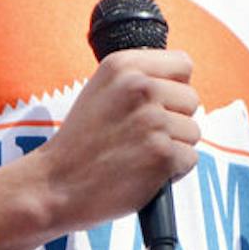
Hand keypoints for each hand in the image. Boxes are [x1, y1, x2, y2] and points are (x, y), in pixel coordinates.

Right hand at [34, 49, 200, 231]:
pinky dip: (172, 171)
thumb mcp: (101, 90)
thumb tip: (182, 82)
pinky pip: (190, 158)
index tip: (157, 105)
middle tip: (141, 136)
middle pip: (191, 99)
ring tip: (138, 154)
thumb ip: (139, 78)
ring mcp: (153, 121)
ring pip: (193, 131)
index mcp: (124, 66)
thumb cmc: (81, 141)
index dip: (174, 87)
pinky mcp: (162, 154)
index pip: (182, 64)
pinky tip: (143, 171)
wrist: (55, 185)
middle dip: (175, 120)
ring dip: (173, 147)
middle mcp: (140, 87)